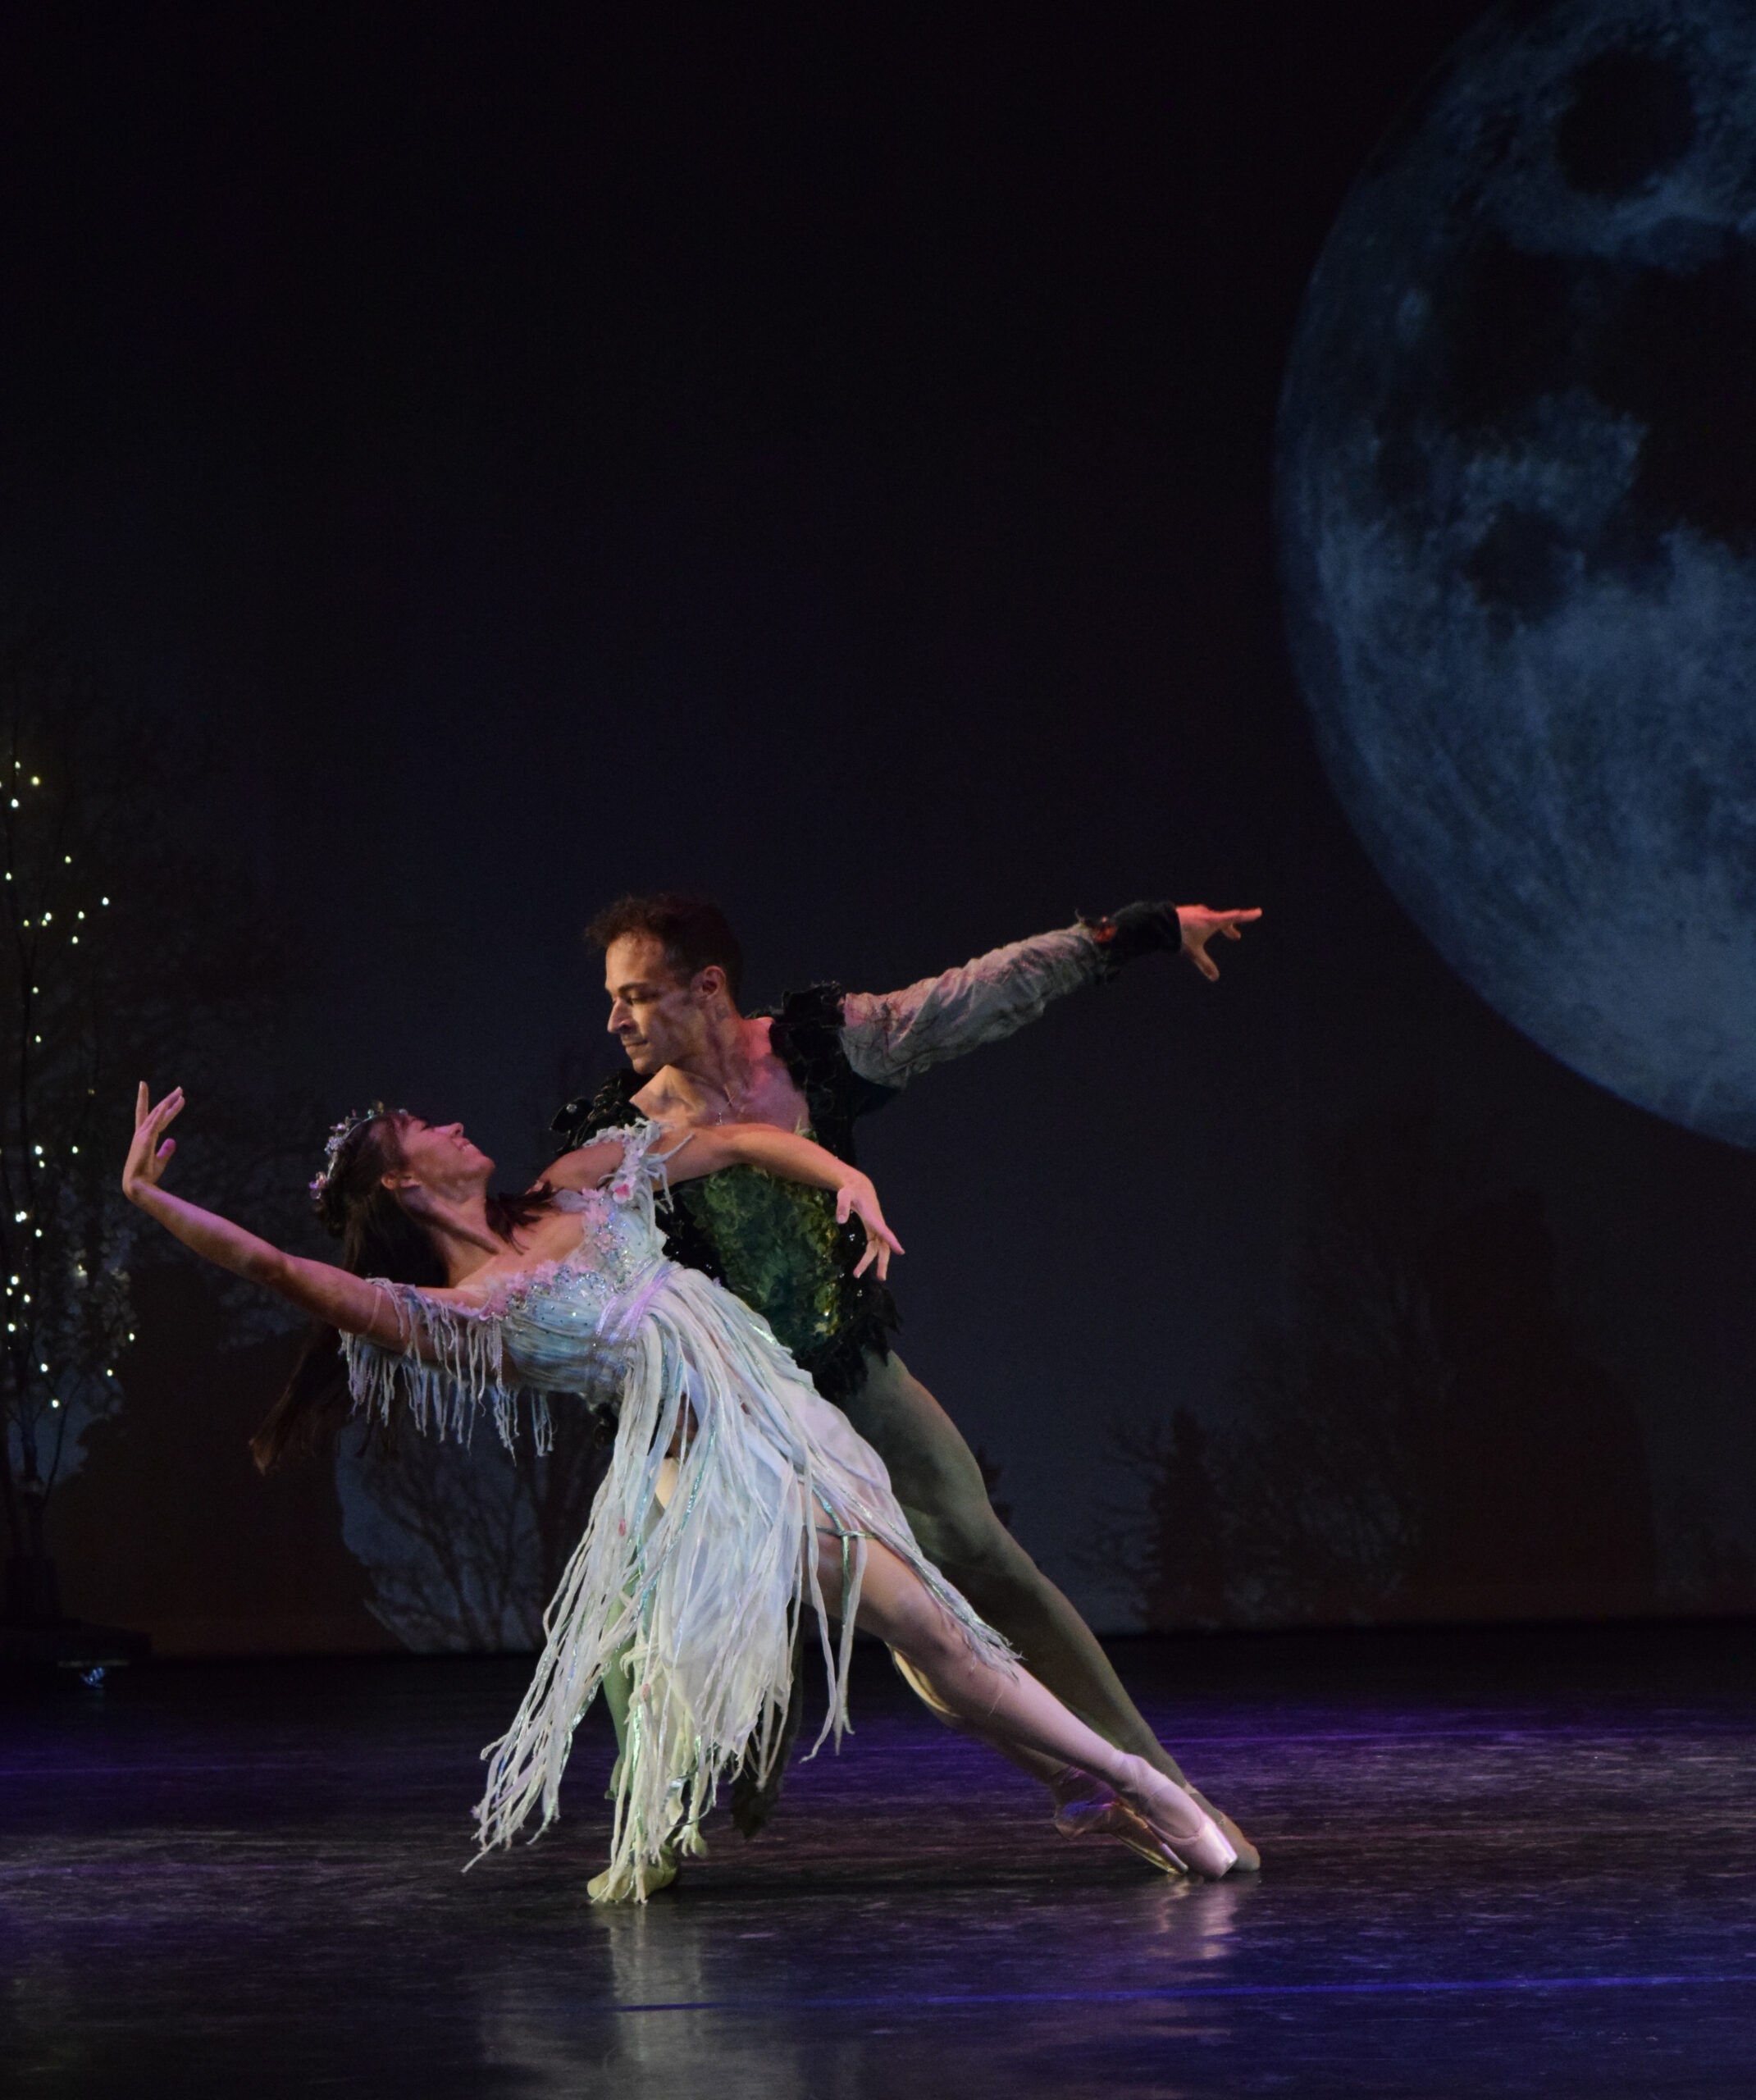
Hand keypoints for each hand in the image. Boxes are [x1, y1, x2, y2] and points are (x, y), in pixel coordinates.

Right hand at [124, 1082, 184, 1203]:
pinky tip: (166, 1105)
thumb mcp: (160, 1161)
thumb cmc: (147, 1175)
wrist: (138, 1185)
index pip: (157, 1118)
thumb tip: (173, 1140)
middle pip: (157, 1111)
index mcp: (145, 1137)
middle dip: (169, 1099)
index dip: (167, 1108)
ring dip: (168, 1102)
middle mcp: (142, 1133)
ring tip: (180, 1092)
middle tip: (180, 1089)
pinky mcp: (144, 1140)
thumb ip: (166, 1150)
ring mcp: (142, 1135)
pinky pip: (154, 1124)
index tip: (174, 1099)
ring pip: (157, 1114)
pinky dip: (160, 1113)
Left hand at [835, 1172, 904, 1281]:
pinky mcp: (872, 1229)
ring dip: (872, 1262)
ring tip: (857, 1274)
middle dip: (883, 1262)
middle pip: (884, 1246)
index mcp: (873, 1217)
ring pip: (878, 1248)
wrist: (858, 1186)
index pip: (884, 1231)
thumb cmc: (850, 1190)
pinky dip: (870, 1256)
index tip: (901, 1251)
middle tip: (881, 1278)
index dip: (892, 1241)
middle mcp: (877, 1224)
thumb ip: (842, 1206)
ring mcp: (875, 1228)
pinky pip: (874, 1246)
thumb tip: (840, 1222)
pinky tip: (862, 1266)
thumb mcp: (844, 1194)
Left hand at [1176, 904, 1261, 981]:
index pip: (1235, 917)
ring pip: (1211, 919)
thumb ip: (1205, 964)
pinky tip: (1197, 929)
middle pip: (1223, 920)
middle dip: (1229, 929)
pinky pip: (1200, 918)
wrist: (1160, 923)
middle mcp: (1206, 914)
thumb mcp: (1194, 953)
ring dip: (1216, 926)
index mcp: (1213, 921)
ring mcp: (1196, 911)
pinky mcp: (1188, 912)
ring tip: (1215, 932)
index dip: (1248, 916)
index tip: (1259, 912)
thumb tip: (1215, 978)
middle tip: (1235, 937)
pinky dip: (1205, 924)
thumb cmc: (1180, 937)